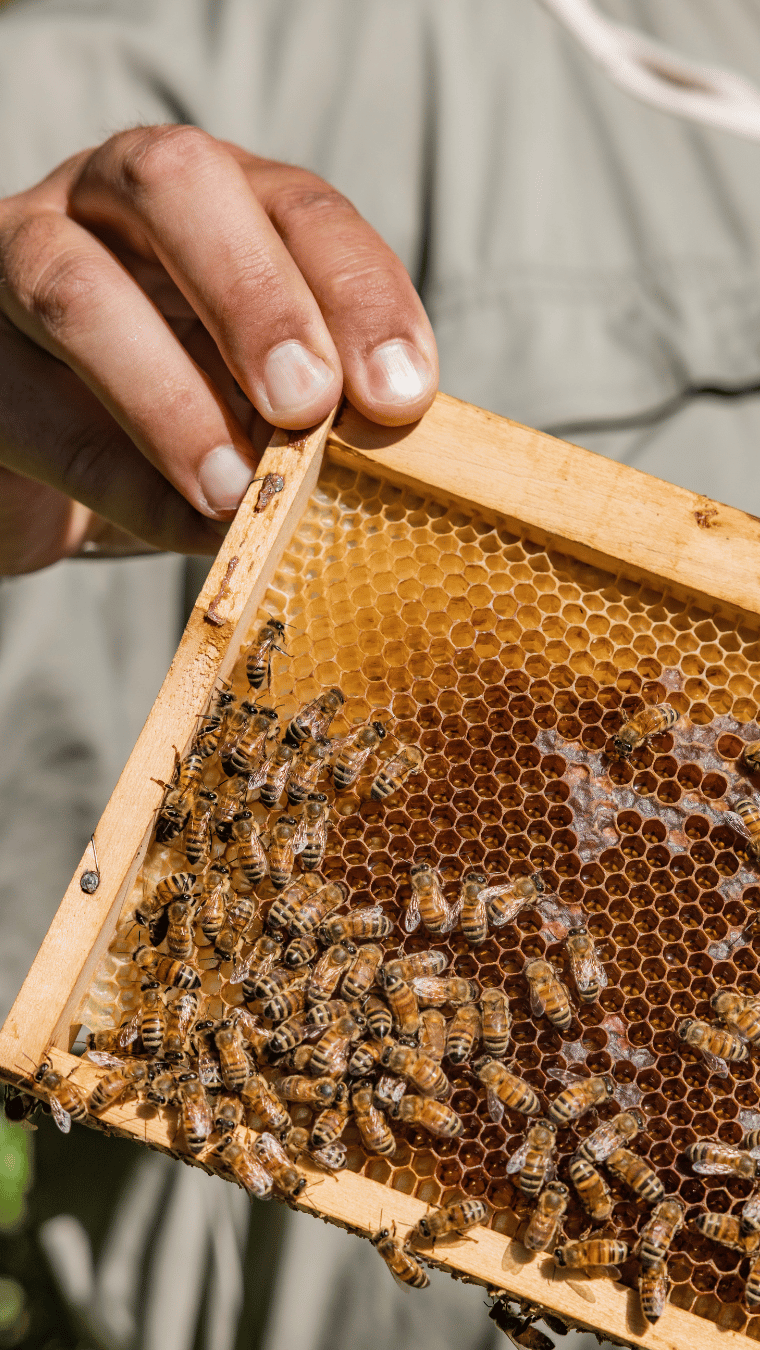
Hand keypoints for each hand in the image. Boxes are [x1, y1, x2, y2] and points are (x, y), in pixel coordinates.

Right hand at [0, 126, 437, 573]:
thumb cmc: (178, 413)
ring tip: (237, 492)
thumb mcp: (256, 395)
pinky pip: (35, 410)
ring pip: (77, 289)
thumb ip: (312, 407)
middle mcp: (113, 200)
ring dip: (170, 398)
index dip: (359, 291)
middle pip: (177, 184)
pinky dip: (122, 481)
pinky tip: (188, 529)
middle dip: (256, 298)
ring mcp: (21, 261)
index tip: (403, 392)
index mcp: (217, 198)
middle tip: (310, 406)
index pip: (298, 205)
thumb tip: (386, 464)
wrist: (43, 459)